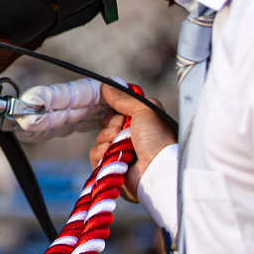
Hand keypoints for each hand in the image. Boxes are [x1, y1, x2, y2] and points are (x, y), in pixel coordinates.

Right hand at [88, 85, 174, 202]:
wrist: (157, 169)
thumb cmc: (157, 138)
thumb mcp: (145, 110)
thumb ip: (124, 97)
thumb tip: (107, 83)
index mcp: (139, 121)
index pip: (116, 109)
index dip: (115, 109)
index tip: (119, 110)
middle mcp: (129, 135)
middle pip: (106, 123)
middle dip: (112, 125)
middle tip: (123, 129)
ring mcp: (120, 151)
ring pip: (99, 138)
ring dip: (107, 140)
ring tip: (122, 146)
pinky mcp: (111, 166)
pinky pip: (95, 154)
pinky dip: (102, 154)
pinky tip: (115, 157)